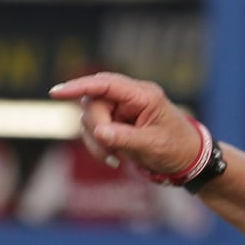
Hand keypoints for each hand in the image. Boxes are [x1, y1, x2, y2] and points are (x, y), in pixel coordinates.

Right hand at [48, 72, 204, 178]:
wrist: (188, 160)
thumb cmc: (176, 149)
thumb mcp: (152, 145)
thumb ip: (124, 138)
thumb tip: (99, 131)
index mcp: (142, 95)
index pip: (105, 84)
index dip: (79, 86)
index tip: (56, 93)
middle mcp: (129, 98)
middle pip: (93, 102)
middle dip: (95, 128)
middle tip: (110, 152)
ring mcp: (121, 110)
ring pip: (90, 118)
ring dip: (96, 141)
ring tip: (114, 159)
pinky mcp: (116, 123)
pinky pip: (95, 130)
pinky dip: (99, 146)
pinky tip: (114, 159)